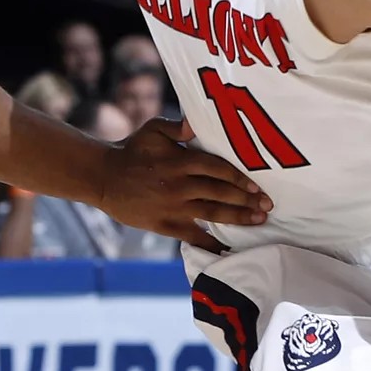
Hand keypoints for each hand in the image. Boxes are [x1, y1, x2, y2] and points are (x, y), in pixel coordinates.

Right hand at [95, 117, 269, 248]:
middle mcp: (180, 185)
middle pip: (222, 192)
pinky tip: (228, 248)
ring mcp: (174, 206)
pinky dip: (212, 243)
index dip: (241, 178)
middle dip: (248, 200)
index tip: (257, 186)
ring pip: (213, 213)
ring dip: (238, 217)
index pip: (219, 169)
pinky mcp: (165, 224)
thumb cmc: (130, 150)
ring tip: (258, 220)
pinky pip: (193, 236)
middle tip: (268, 206)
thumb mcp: (153, 129)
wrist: (102, 177)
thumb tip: (198, 123)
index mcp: (180, 161)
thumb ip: (178, 126)